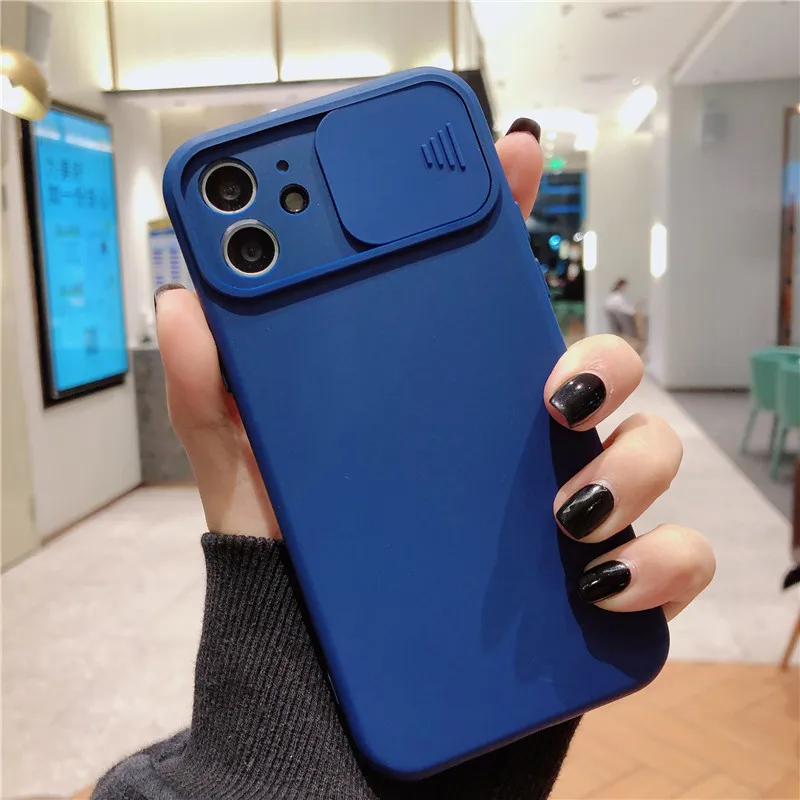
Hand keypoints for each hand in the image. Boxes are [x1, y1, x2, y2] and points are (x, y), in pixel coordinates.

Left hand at [155, 118, 713, 621]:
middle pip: (599, 359)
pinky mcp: (597, 580)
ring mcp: (567, 505)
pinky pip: (668, 559)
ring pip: (648, 450)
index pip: (486, 291)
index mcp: (446, 395)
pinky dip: (655, 564)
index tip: (513, 152)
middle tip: (554, 384)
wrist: (336, 685)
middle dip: (600, 355)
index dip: (507, 213)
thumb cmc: (303, 567)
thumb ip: (220, 394)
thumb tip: (186, 298)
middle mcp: (517, 439)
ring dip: (629, 466)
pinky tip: (598, 578)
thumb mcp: (249, 475)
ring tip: (565, 508)